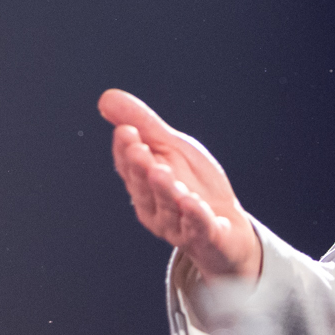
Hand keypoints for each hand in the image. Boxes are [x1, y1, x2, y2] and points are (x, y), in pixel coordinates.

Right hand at [99, 88, 260, 279]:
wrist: (228, 228)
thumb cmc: (194, 185)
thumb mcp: (171, 148)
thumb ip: (143, 124)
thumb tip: (106, 97)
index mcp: (144, 184)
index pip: (130, 167)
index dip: (126, 150)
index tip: (126, 131)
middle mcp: (156, 208)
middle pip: (145, 188)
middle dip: (141, 168)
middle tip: (138, 149)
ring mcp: (179, 226)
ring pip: (169, 208)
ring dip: (164, 190)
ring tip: (161, 172)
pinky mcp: (206, 238)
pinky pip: (199, 229)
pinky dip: (195, 217)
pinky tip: (192, 203)